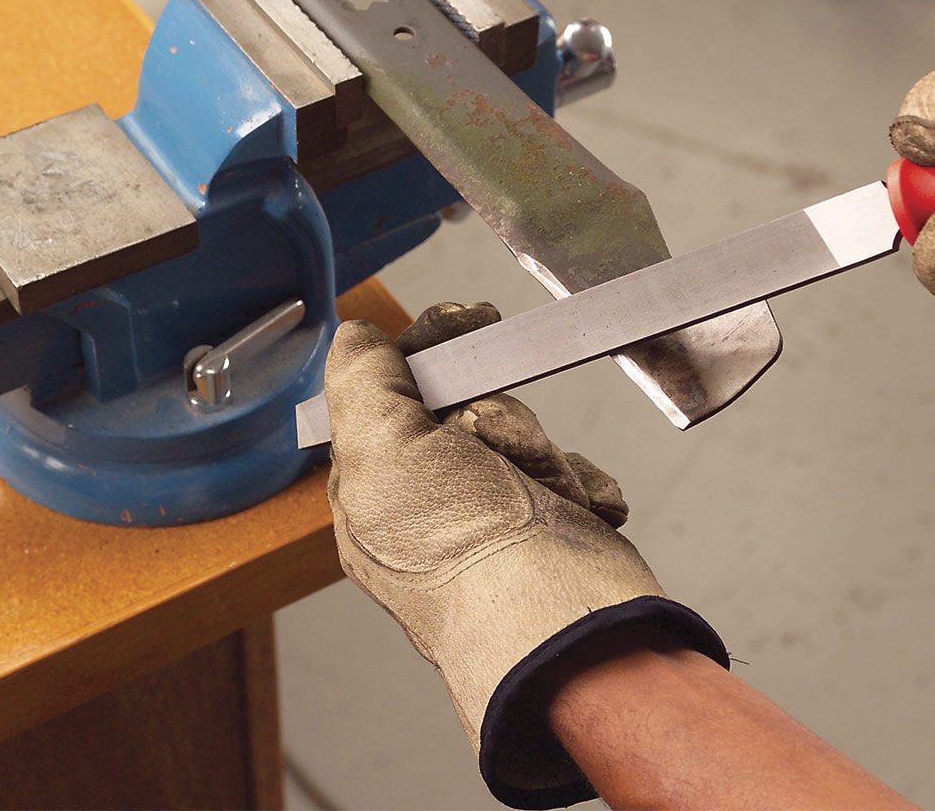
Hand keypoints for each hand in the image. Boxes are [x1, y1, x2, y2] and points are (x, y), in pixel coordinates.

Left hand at [323, 301, 726, 808]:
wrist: (559, 616)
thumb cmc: (463, 552)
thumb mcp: (382, 448)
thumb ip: (361, 380)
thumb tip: (355, 334)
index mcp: (374, 485)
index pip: (392, 387)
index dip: (429, 345)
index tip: (465, 316)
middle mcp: (427, 499)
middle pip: (468, 401)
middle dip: (495, 415)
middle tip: (494, 438)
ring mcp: (491, 512)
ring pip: (522, 430)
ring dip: (538, 452)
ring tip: (537, 492)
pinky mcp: (550, 523)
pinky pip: (571, 467)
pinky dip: (579, 481)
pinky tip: (575, 509)